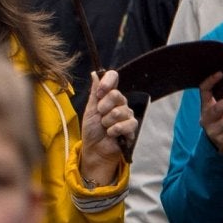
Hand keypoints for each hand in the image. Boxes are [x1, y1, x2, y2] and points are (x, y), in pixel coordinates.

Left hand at [80, 69, 135, 185]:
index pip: (113, 77)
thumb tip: (95, 73)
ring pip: (119, 111)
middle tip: (100, 116)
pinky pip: (127, 124)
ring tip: (105, 128)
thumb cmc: (92, 129)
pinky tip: (111, 134)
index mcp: (109, 95)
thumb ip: (95, 92)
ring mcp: (127, 114)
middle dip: (103, 107)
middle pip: (116, 95)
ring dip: (107, 122)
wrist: (95, 149)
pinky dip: (115, 130)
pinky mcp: (132, 127)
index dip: (107, 82)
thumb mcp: (90, 109)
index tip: (99, 93)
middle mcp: (120, 102)